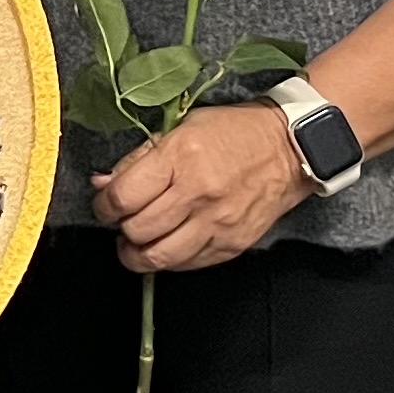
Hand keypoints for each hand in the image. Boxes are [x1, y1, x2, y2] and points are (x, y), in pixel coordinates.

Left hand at [94, 104, 312, 272]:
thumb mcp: (182, 128)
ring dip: (138, 254)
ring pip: (158, 256)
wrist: (290, 149)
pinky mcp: (231, 244)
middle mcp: (197, 192)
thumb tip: (103, 184)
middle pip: (137, 229)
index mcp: (180, 157)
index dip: (103, 206)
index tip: (105, 205)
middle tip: (122, 221)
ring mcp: (216, 222)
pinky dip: (169, 259)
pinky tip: (167, 245)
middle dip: (120, 229)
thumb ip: (140, 159)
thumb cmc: (234, 132)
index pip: (122, 196)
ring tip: (137, 243)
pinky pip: (188, 264)